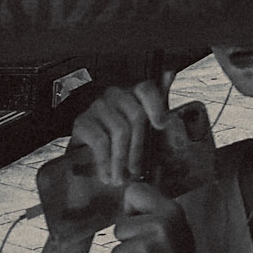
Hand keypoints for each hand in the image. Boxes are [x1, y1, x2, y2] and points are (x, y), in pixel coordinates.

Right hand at [38, 79, 170, 241]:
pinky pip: (100, 141)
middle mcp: (114, 94)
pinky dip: (106, 162)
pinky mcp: (81, 122)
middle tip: (136, 171)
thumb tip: (171, 72)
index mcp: (132, 93)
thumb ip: (157, 107)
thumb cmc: (121, 144)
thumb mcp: (142, 130)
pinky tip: (106, 176)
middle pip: (136, 115)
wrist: (84, 161)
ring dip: (122, 160)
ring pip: (119, 130)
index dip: (156, 106)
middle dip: (139, 147)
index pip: (146, 88)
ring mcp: (97, 106)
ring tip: (121, 179)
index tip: (161, 126)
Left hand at [108, 181, 208, 252]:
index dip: (131, 209)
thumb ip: (156, 216)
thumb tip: (127, 207)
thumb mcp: (178, 231)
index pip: (134, 191)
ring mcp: (141, 249)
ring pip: (115, 250)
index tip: (138, 224)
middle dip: (127, 241)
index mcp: (171, 211)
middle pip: (119, 225)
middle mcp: (157, 226)